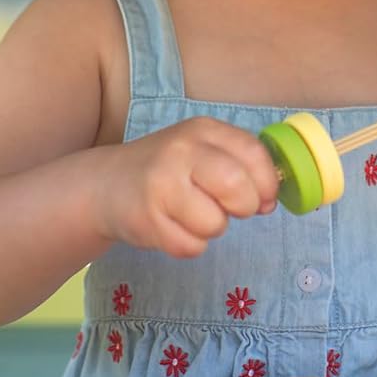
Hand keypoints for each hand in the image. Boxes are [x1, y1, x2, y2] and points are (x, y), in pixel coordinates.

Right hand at [94, 117, 280, 257]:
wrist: (106, 184)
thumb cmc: (167, 169)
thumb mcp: (202, 150)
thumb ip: (239, 166)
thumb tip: (270, 200)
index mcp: (203, 130)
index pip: (254, 153)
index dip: (267, 182)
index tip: (264, 197)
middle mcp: (181, 151)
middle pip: (237, 187)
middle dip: (244, 207)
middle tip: (231, 209)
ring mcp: (161, 185)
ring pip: (215, 224)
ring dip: (212, 228)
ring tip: (192, 215)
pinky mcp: (146, 220)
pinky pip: (191, 247)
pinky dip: (189, 244)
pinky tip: (172, 226)